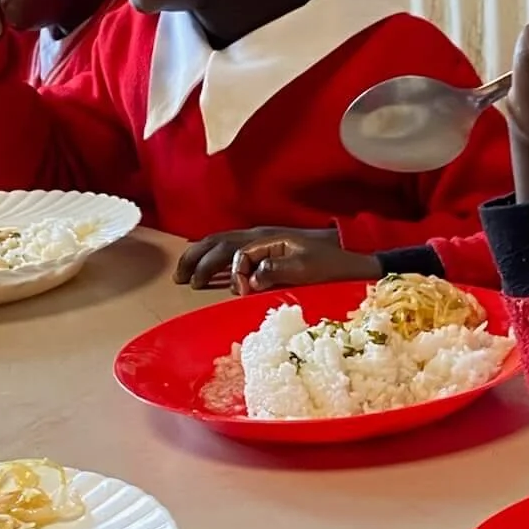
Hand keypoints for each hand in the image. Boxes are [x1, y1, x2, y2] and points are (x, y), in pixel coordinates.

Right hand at [174, 225, 345, 289]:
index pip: (236, 252)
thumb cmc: (329, 264)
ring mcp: (259, 240)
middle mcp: (258, 236)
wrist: (348, 256)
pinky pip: (229, 248)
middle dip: (197, 259)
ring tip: (183, 274)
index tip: (236, 292)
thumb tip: (251, 279)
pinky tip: (206, 267)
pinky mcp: (262, 249)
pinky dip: (212, 255)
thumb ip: (276, 270)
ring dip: (200, 256)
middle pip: (218, 242)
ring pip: (220, 243)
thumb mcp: (306, 268)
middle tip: (180, 279)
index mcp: (267, 239)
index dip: (232, 272)